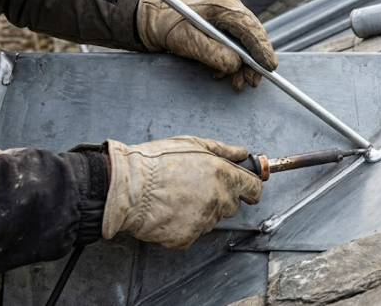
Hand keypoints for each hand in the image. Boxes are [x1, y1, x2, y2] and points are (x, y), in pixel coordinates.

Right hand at [102, 136, 261, 249]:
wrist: (126, 187)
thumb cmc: (155, 163)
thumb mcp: (193, 143)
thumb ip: (223, 150)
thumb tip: (242, 154)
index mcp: (223, 175)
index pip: (254, 189)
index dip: (250, 188)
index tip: (247, 189)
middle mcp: (218, 199)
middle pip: (232, 205)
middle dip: (221, 197)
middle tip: (196, 187)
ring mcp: (203, 221)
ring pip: (211, 219)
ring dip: (201, 210)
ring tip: (177, 196)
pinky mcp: (187, 237)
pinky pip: (192, 232)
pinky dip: (183, 224)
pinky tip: (169, 211)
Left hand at [137, 0, 277, 90]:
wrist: (159, 15)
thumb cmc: (169, 24)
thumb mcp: (187, 40)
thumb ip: (212, 53)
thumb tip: (235, 65)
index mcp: (223, 5)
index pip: (250, 27)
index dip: (261, 48)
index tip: (269, 66)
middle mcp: (232, 7)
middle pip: (253, 36)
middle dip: (254, 62)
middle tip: (251, 83)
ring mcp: (231, 15)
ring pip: (247, 43)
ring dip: (244, 66)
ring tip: (237, 84)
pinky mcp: (228, 25)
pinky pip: (239, 44)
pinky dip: (235, 60)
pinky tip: (223, 73)